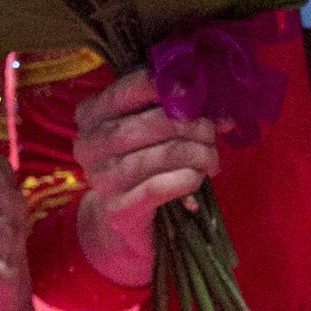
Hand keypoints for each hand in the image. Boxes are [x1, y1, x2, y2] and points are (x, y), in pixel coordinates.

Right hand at [69, 66, 223, 288]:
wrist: (121, 224)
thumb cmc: (141, 168)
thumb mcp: (152, 134)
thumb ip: (178, 113)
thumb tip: (221, 114)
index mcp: (91, 115)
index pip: (126, 90)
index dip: (164, 86)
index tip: (194, 91)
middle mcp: (89, 144)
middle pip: (145, 124)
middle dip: (188, 125)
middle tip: (211, 132)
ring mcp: (101, 178)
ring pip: (156, 156)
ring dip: (194, 154)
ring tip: (211, 159)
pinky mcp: (118, 210)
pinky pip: (157, 188)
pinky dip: (185, 180)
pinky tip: (197, 178)